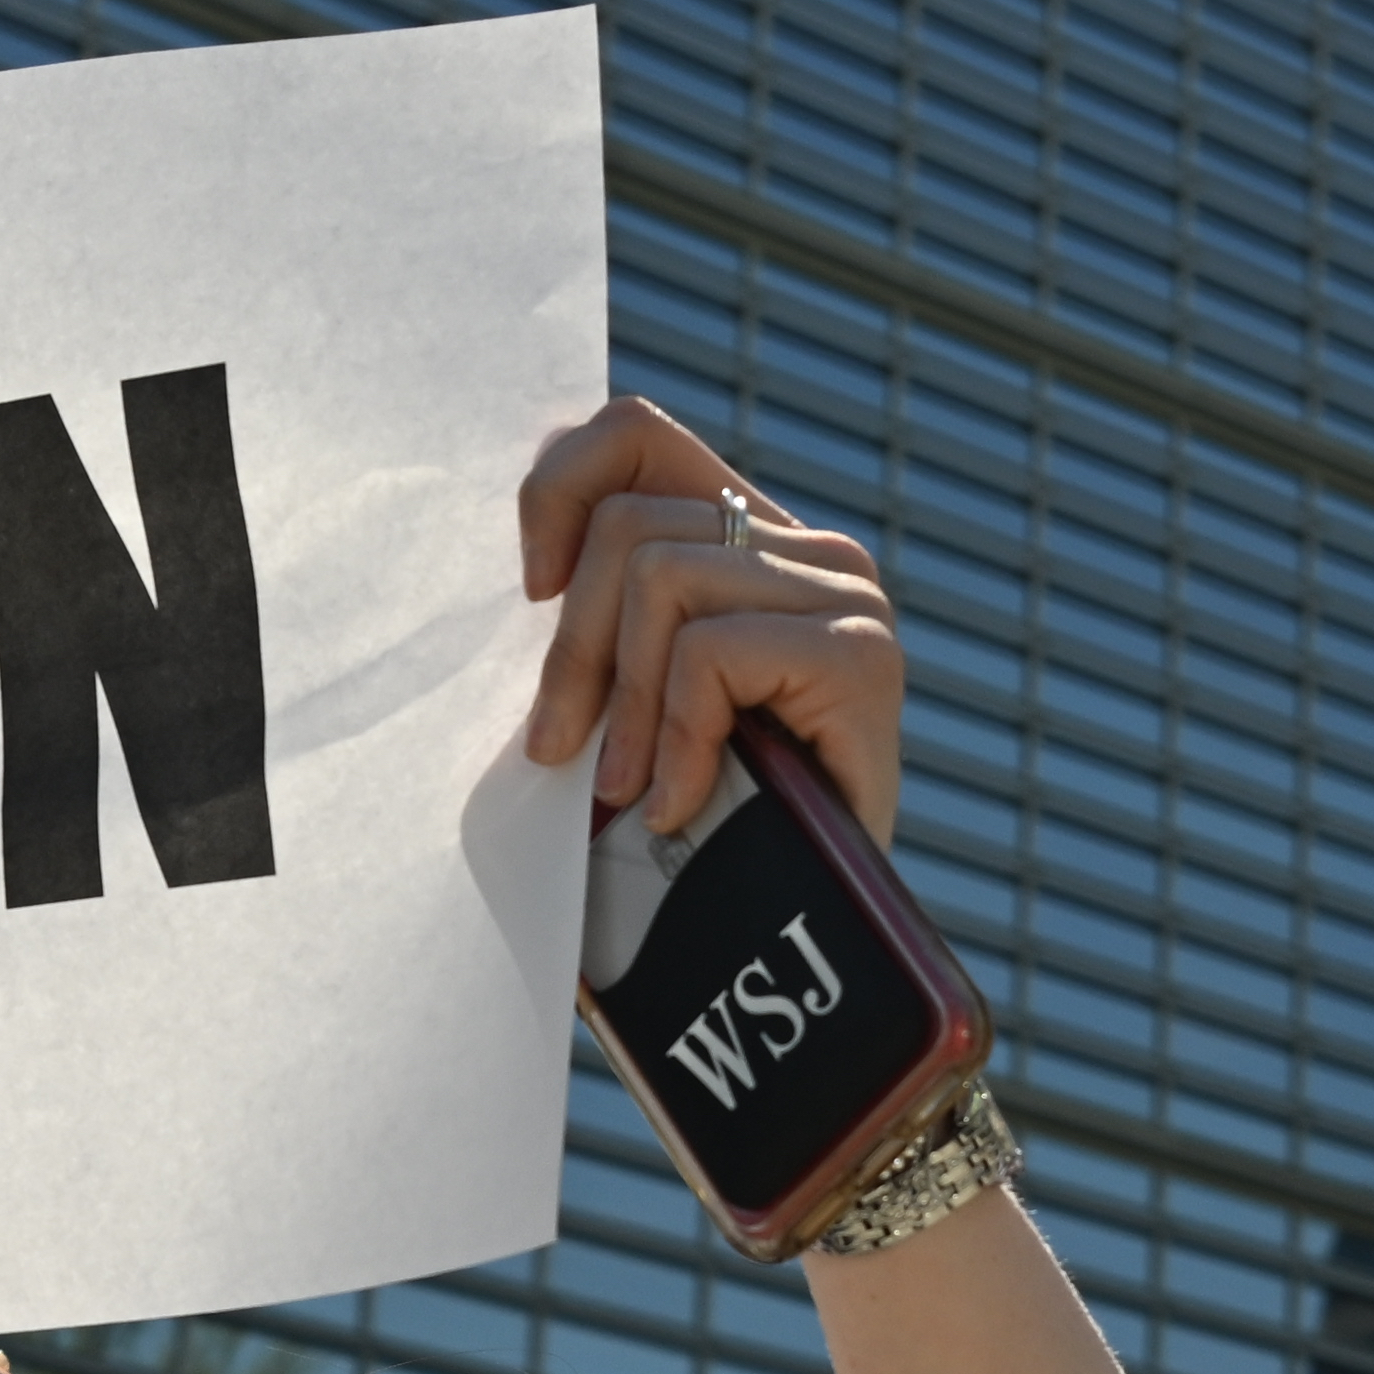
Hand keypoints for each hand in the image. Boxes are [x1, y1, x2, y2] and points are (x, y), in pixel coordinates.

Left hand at [512, 399, 904, 843]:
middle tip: (558, 750)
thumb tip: (515, 569)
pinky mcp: (858, 654)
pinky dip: (674, 740)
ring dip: (622, 706)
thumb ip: (597, 622)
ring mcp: (843, 596)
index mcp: (746, 538)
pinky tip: (678, 803)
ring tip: (627, 790)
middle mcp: (807, 549)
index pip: (635, 433)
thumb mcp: (623, 704)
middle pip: (629, 525)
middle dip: (572, 651)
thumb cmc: (692, 831)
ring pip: (660, 579)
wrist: (796, 940)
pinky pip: (709, 653)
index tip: (529, 593)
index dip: (557, 490)